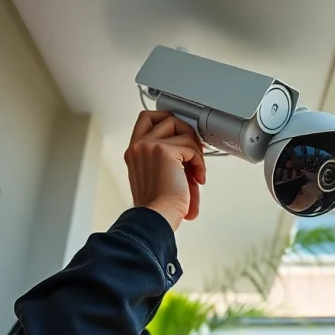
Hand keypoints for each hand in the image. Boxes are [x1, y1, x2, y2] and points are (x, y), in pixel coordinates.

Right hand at [124, 111, 206, 230]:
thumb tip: (193, 152)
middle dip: (185, 131)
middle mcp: (139, 145)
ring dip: (195, 150)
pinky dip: (200, 163)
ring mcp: (150, 145)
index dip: (169, 122)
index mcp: (135, 151)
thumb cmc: (158, 205)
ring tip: (195, 171)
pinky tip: (197, 179)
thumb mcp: (160, 176)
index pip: (147, 120)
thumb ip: (170, 159)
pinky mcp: (165, 150)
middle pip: (166, 117)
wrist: (157, 216)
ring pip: (182, 130)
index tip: (183, 136)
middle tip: (194, 151)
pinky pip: (192, 147)